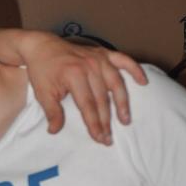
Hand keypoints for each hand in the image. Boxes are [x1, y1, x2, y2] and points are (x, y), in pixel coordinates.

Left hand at [24, 36, 147, 144]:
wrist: (41, 47)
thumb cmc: (42, 71)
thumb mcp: (43, 94)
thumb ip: (52, 113)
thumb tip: (55, 131)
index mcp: (74, 75)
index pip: (88, 105)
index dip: (94, 123)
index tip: (99, 138)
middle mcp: (90, 66)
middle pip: (102, 98)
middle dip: (106, 120)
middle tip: (109, 138)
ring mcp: (98, 58)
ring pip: (116, 83)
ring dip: (122, 102)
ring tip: (125, 120)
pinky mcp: (103, 53)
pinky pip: (124, 60)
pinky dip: (135, 70)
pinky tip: (143, 82)